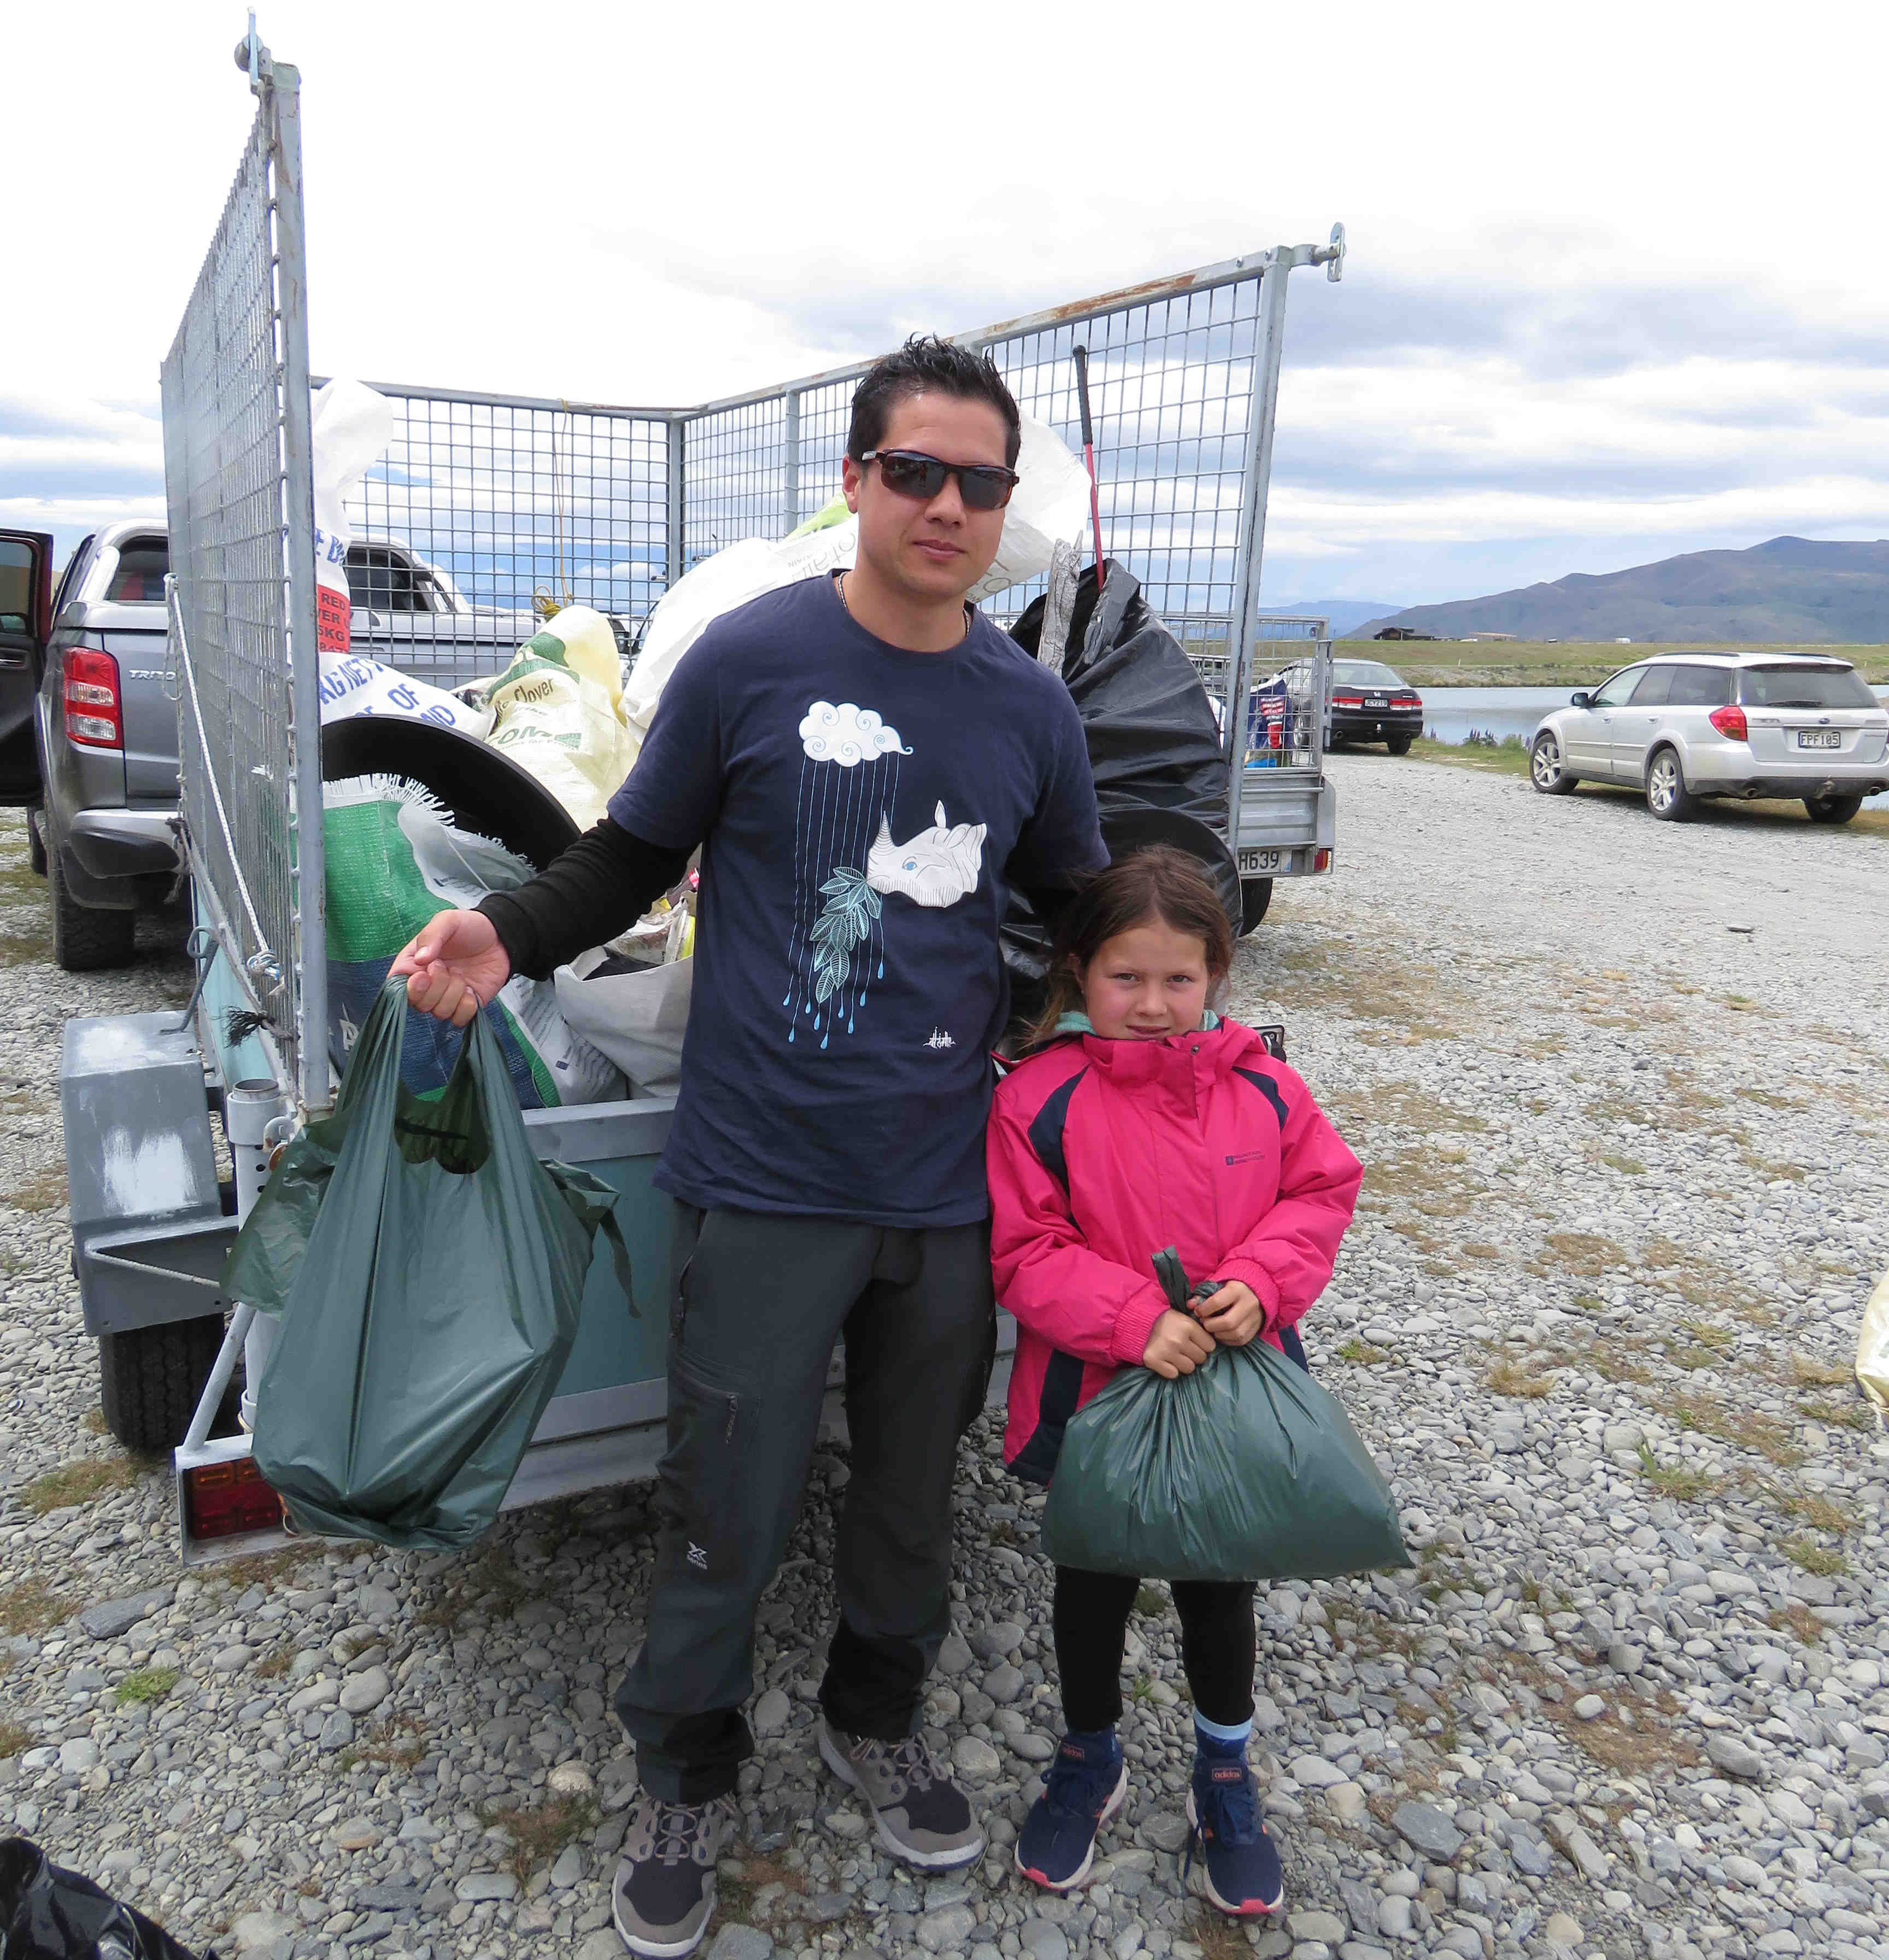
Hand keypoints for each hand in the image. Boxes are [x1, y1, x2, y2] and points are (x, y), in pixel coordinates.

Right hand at [388, 908, 511, 1026]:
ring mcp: (446, 996)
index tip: (423, 975)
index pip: (397, 987)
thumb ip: (431, 936)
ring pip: (439, 1013)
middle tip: (447, 967)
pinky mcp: (465, 1005)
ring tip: (461, 973)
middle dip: (436, 987)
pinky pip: (459, 1019)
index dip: (410, 987)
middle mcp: (427, 984)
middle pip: (419, 1004)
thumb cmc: (469, 927)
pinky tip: (471, 989)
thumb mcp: (447, 921)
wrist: (500, 936)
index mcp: (413, 964)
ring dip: (453, 993)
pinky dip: (467, 1006)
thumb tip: (420, 960)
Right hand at [1142, 1309, 1215, 1378]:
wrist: (1138, 1323)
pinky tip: (1166, 1360)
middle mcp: (1177, 1339)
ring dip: (1184, 1363)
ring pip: (1189, 1368)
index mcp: (1187, 1325)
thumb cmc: (1168, 1321)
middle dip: (1195, 1354)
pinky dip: (1171, 1369)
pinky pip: (1173, 1374)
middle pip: (1201, 1358)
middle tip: (1184, 1347)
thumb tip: (1219, 1334)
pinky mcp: (1153, 1361)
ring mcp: (1165, 1351)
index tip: (1195, 1341)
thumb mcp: (1185, 1315)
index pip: (1210, 1346)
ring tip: (1176, 1353)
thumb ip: (1201, 1323)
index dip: (1204, 1344)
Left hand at [1195, 1280, 1265, 1346]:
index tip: (1197, 1311)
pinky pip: (1241, 1340)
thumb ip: (1202, 1294)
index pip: (1217, 1302)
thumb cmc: (1230, 1289)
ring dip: (1219, 1334)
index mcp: (1237, 1289)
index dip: (1203, 1309)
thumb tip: (1190, 1305)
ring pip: (1235, 1333)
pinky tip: (1220, 1333)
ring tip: (1212, 1328)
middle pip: (1228, 1322)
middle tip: (1204, 1323)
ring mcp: (1255, 1317)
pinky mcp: (1256, 1328)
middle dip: (1211, 1325)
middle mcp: (1249, 1304)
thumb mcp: (1218, 1286)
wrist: (1254, 1292)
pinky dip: (1227, 1340)